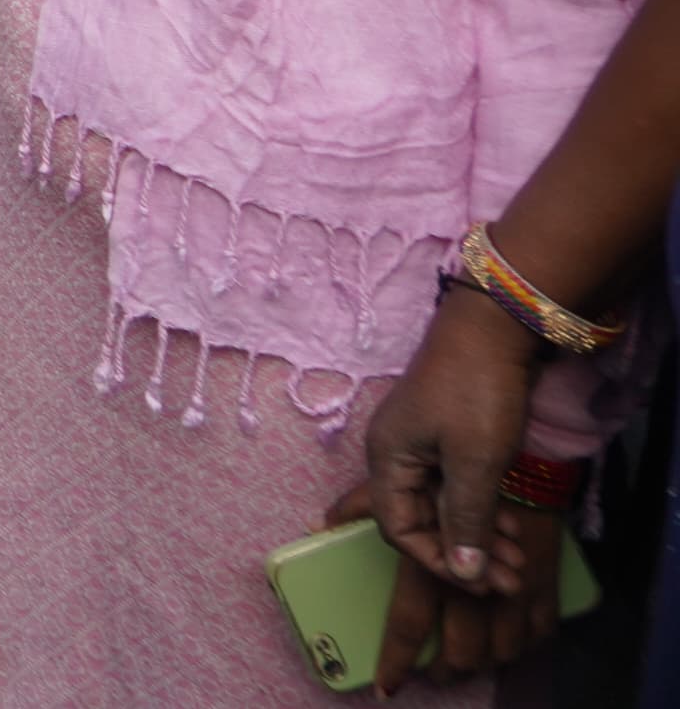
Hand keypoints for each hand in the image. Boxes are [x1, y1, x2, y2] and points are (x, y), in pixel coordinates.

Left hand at [334, 474, 562, 694]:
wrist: (524, 457)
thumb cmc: (454, 466)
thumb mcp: (402, 481)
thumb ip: (362, 506)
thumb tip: (319, 525)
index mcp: (432, 569)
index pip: (408, 624)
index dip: (395, 660)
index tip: (385, 688)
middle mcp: (475, 590)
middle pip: (461, 653)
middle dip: (446, 671)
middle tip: (434, 676)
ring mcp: (517, 594)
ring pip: (502, 652)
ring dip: (485, 662)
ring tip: (468, 666)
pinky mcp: (550, 588)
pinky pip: (539, 635)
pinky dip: (523, 647)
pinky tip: (508, 650)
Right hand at [364, 287, 550, 601]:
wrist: (495, 328)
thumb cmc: (476, 393)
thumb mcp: (474, 462)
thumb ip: (465, 520)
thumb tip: (462, 574)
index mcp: (388, 460)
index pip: (399, 528)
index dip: (437, 560)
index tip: (481, 582)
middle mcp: (397, 456)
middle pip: (423, 521)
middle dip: (466, 555)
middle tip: (512, 581)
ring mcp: (422, 446)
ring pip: (445, 507)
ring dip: (480, 538)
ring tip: (521, 562)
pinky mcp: (448, 438)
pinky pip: (458, 488)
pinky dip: (483, 512)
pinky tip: (512, 528)